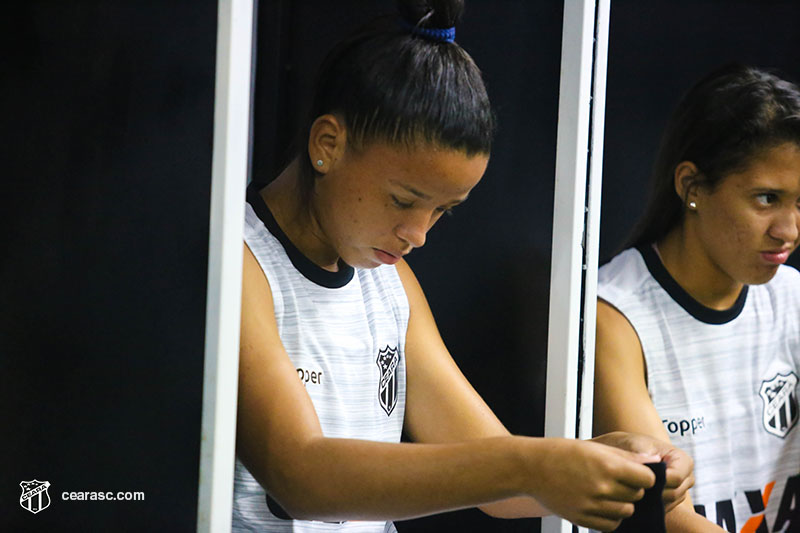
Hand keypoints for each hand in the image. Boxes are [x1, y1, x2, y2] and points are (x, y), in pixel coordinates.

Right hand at [525, 438, 655, 531]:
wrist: (531, 468)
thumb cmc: (561, 454)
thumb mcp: (595, 447)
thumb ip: (626, 457)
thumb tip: (653, 462)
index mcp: (608, 466)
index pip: (647, 479)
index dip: (644, 476)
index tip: (636, 473)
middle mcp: (602, 488)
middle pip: (637, 496)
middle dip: (632, 489)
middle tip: (616, 481)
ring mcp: (592, 506)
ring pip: (626, 512)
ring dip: (622, 504)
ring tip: (607, 493)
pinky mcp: (583, 519)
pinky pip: (611, 525)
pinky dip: (610, 517)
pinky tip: (600, 505)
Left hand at [592, 431, 694, 511]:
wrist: (627, 452)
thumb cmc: (632, 445)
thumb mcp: (636, 445)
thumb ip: (643, 455)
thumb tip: (649, 465)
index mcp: (684, 461)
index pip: (676, 477)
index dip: (657, 480)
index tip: (638, 479)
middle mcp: (687, 478)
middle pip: (673, 493)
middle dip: (652, 492)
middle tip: (630, 489)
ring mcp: (680, 493)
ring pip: (668, 504)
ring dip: (649, 500)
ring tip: (630, 493)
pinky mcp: (670, 503)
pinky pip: (661, 510)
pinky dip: (648, 506)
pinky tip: (633, 500)